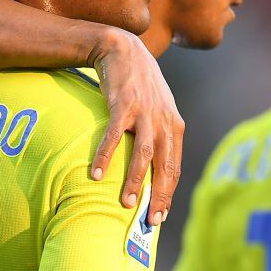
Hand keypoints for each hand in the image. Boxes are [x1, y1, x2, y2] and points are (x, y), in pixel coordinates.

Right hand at [89, 29, 183, 226]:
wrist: (123, 49)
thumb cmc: (140, 85)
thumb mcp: (159, 109)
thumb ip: (160, 135)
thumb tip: (155, 168)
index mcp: (174, 126)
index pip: (175, 167)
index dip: (168, 193)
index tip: (160, 215)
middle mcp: (164, 121)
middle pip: (164, 166)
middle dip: (158, 196)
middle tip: (149, 220)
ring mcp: (144, 113)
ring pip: (143, 155)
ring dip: (133, 181)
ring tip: (125, 203)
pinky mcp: (123, 105)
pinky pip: (114, 136)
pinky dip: (105, 156)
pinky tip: (95, 173)